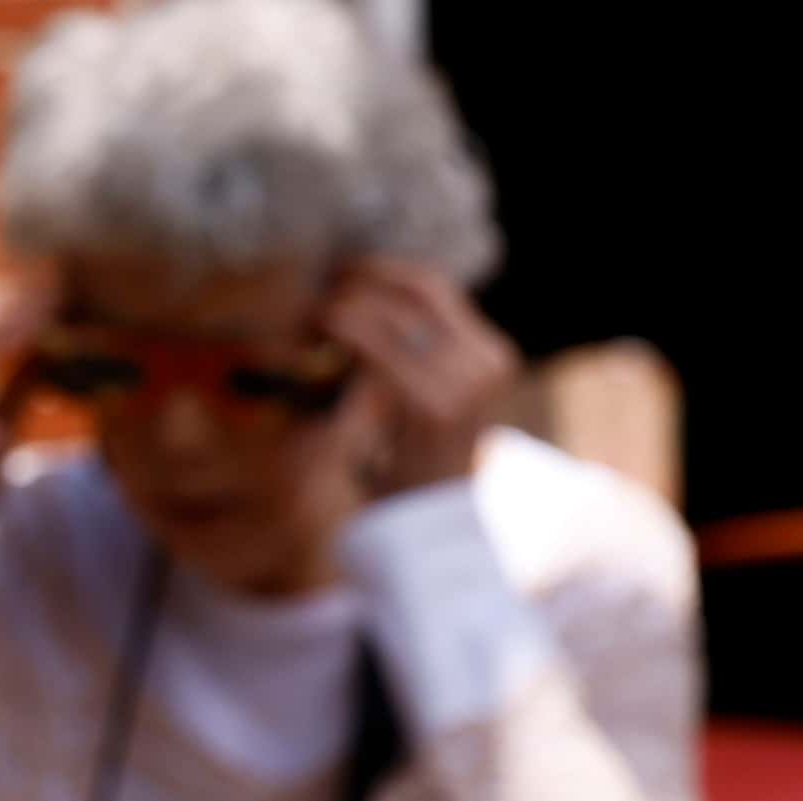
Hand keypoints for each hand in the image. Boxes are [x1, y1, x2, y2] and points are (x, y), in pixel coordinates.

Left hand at [320, 259, 519, 498]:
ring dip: (345, 309)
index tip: (342, 272)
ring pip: (395, 317)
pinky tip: (321, 336)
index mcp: (490, 355)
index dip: (383, 271)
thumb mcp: (427, 400)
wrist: (428, 528)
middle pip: (415, 293)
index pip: (435, 288)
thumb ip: (411, 355)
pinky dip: (346, 336)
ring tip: (311, 319)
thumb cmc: (413, 463)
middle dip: (359, 285)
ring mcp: (464, 383)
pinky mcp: (432, 406)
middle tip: (316, 296)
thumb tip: (362, 301)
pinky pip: (381, 353)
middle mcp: (486, 362)